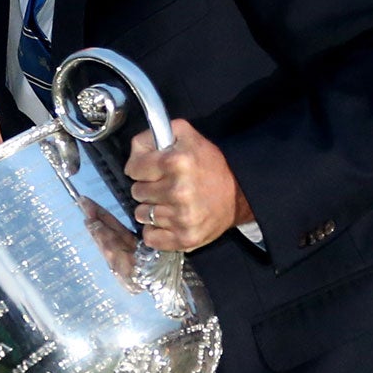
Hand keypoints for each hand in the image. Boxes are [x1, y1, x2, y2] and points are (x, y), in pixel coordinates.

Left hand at [125, 118, 250, 251]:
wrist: (238, 194)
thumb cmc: (209, 164)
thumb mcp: (184, 136)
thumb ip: (154, 135)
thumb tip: (135, 153)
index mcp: (176, 162)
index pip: (133, 169)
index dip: (140, 168)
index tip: (150, 170)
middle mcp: (178, 191)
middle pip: (136, 192)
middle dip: (147, 187)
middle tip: (164, 186)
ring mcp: (181, 218)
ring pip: (141, 214)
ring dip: (151, 209)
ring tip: (168, 203)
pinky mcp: (185, 238)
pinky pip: (150, 237)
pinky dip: (155, 230)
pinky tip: (167, 220)